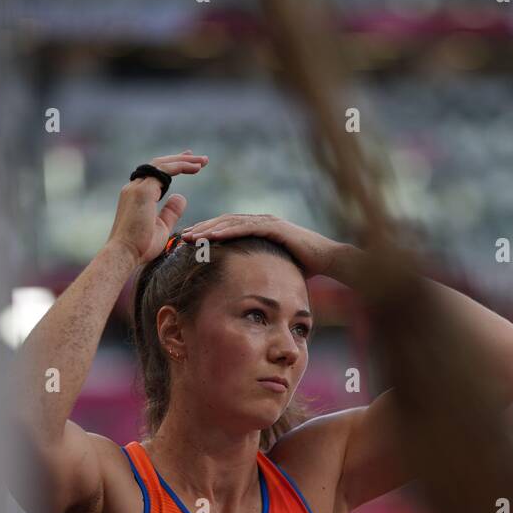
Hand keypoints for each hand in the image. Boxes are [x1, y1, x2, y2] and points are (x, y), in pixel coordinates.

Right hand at [107, 151, 208, 266]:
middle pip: (159, 164)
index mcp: (136, 194)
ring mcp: (137, 187)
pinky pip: (164, 171)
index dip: (173, 166)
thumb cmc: (140, 246)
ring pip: (162, 164)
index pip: (155, 173)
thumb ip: (170, 211)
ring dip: (184, 160)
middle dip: (180, 159)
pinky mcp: (143, 191)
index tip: (189, 163)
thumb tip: (181, 196)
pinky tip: (195, 168)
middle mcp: (134, 186)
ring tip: (203, 161)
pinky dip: (180, 166)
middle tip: (200, 159)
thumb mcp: (161, 227)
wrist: (125, 254)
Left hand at [181, 213, 338, 278]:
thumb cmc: (306, 267)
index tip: (192, 244)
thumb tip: (253, 290)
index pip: (228, 230)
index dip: (209, 235)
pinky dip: (228, 231)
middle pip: (224, 223)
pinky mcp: (274, 227)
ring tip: (192, 236)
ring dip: (210, 229)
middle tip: (183, 238)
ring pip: (231, 223)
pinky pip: (246, 227)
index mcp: (259, 230)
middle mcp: (260, 222)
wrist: (329, 260)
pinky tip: (213, 236)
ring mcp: (267, 222)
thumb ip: (264, 272)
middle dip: (203, 229)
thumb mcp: (278, 269)